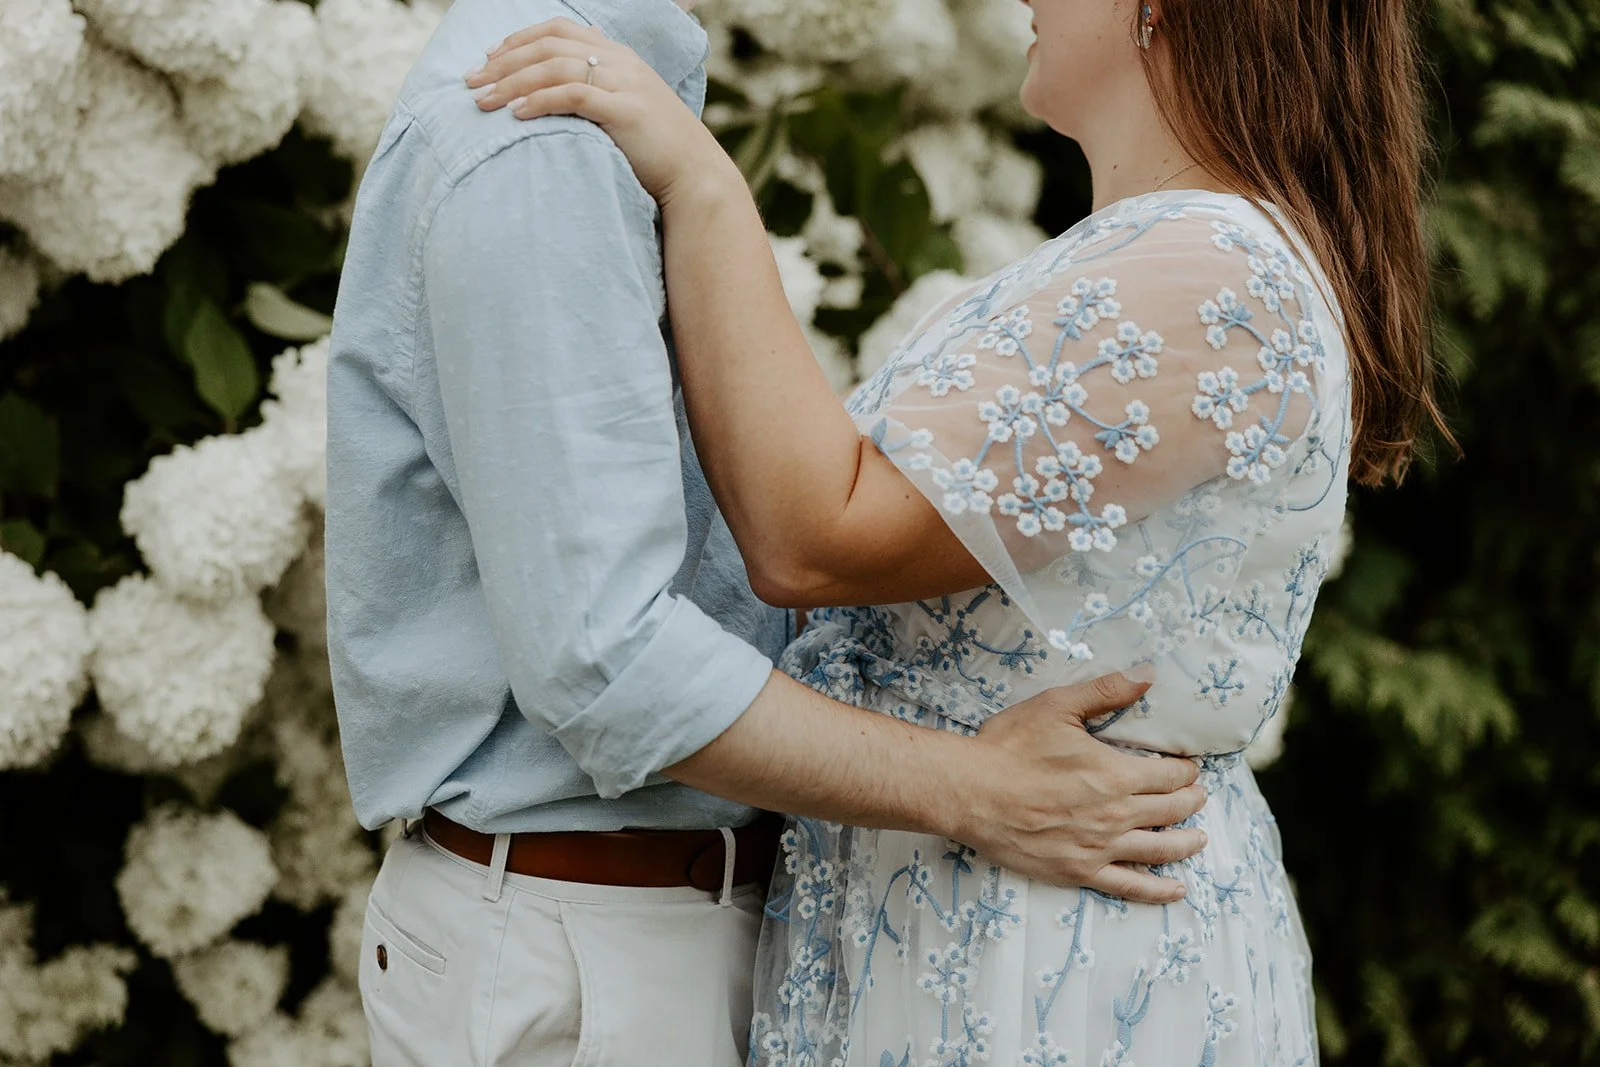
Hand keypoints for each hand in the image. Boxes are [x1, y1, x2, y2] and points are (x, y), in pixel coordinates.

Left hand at [465, 19, 735, 207]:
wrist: (696, 178)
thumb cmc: (657, 152)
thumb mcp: (627, 111)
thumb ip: (600, 91)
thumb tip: (568, 84)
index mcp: (620, 56)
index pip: (558, 31)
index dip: (519, 40)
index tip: (488, 58)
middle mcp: (621, 62)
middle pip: (549, 46)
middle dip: (503, 63)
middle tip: (471, 83)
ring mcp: (625, 84)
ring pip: (555, 67)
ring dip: (512, 83)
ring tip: (483, 101)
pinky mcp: (625, 111)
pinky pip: (572, 95)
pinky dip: (539, 101)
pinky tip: (516, 114)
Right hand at [955, 672, 1208, 902]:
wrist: (969, 792)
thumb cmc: (1009, 746)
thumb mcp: (1057, 706)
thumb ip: (1106, 691)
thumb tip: (1148, 675)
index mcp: (1115, 774)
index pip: (1169, 775)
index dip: (1184, 770)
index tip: (1189, 767)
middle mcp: (1115, 815)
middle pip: (1170, 810)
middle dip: (1190, 801)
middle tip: (1199, 796)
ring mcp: (1098, 847)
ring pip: (1159, 849)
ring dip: (1185, 842)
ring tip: (1199, 838)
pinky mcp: (1078, 870)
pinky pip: (1129, 885)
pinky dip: (1157, 890)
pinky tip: (1176, 890)